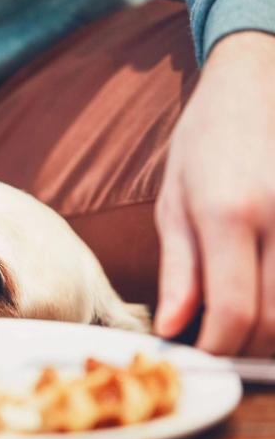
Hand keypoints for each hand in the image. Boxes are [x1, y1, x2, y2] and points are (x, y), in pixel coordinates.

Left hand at [155, 31, 274, 355]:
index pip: (233, 310)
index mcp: (230, 214)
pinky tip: (268, 295)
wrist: (258, 83)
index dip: (218, 347)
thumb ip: (179, 271)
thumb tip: (173, 328)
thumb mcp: (174, 204)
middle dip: (247, 347)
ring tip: (244, 326)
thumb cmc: (206, 142)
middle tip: (221, 348)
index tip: (200, 355)